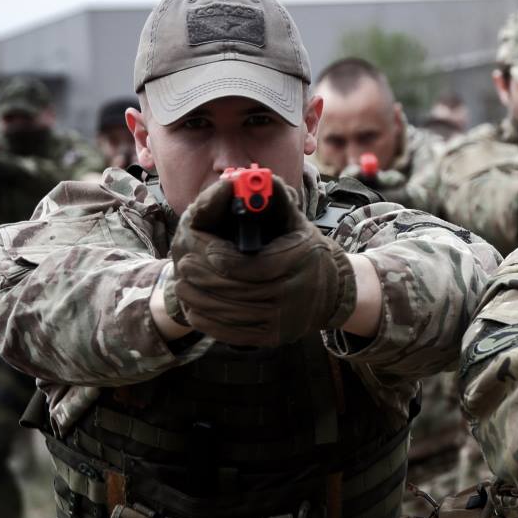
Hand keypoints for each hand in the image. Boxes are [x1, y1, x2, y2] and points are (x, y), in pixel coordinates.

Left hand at [170, 177, 356, 346]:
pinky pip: (229, 331)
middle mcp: (291, 295)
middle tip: (182, 264)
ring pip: (226, 312)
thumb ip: (276, 202)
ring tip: (184, 283)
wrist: (335, 293)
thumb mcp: (296, 224)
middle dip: (201, 275)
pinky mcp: (270, 338)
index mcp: (296, 262)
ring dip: (198, 297)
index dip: (218, 257)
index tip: (199, 250)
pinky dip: (207, 319)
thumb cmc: (306, 252)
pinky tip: (196, 307)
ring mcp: (280, 320)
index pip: (246, 266)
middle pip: (231, 289)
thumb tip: (259, 179)